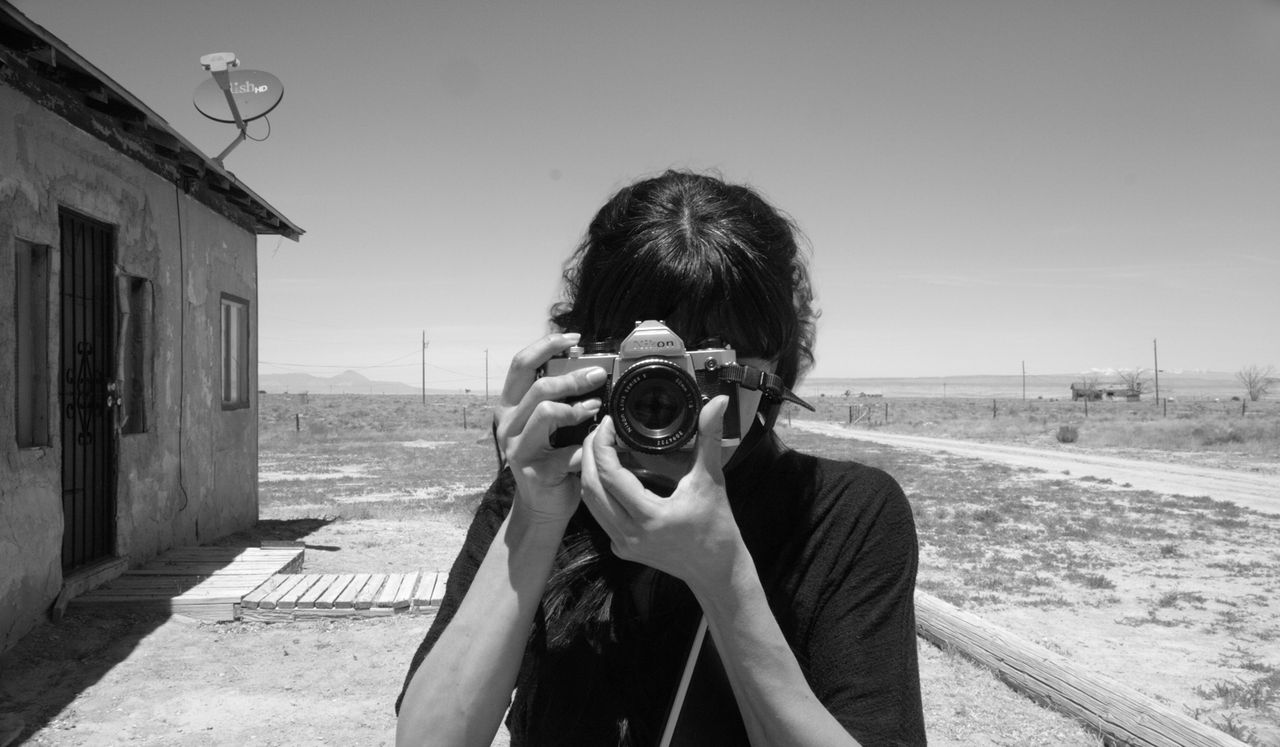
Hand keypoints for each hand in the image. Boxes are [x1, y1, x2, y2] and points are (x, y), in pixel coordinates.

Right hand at [494, 333, 605, 523]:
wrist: (543, 507)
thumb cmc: (552, 459)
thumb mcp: (550, 425)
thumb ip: (559, 399)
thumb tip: (589, 369)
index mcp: (510, 407)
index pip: (521, 364)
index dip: (546, 345)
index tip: (573, 339)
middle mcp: (508, 425)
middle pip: (538, 387)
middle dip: (573, 377)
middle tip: (598, 375)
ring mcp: (517, 448)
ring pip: (545, 411)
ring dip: (577, 407)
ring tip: (595, 408)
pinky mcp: (533, 471)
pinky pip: (564, 451)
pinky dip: (584, 447)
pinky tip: (592, 448)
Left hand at [580, 396, 747, 590]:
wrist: (717, 571)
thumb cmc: (717, 527)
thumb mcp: (712, 479)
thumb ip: (710, 437)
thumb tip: (718, 402)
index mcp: (649, 517)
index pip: (610, 476)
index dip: (602, 445)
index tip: (608, 423)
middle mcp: (629, 533)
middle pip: (591, 487)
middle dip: (589, 454)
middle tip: (599, 430)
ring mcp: (622, 543)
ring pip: (590, 502)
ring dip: (590, 472)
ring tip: (600, 446)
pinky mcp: (621, 548)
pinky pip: (599, 515)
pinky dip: (599, 490)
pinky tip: (609, 473)